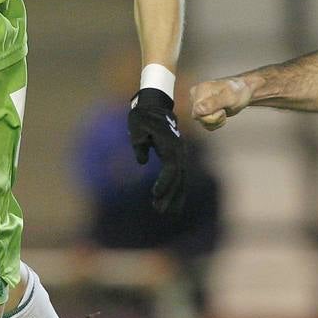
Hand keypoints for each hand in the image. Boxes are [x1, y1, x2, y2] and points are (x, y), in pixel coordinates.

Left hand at [128, 88, 185, 213]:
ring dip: (175, 195)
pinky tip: (174, 201)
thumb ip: (139, 144)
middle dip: (170, 195)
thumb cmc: (143, 117)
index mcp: (170, 145)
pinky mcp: (178, 156)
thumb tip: (142, 161)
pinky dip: (178, 189)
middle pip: (178, 177)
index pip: (171, 169)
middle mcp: (179, 151)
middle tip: (159, 210)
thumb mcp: (136, 128)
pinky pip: (180, 175)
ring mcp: (180, 154)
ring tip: (168, 212)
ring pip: (181, 178)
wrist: (155, 105)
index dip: (164, 183)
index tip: (154, 195)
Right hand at [189, 77, 251, 130]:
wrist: (243, 92)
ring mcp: (199, 103)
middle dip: (215, 118)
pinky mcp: (203, 110)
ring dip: (216, 120)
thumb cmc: (238, 91)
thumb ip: (214, 103)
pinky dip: (216, 122)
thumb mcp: (229, 97)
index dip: (212, 115)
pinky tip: (221, 113)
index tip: (222, 108)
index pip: (198, 112)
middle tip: (224, 109)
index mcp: (200, 89)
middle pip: (199, 118)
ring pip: (202, 122)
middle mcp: (196, 96)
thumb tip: (198, 109)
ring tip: (223, 110)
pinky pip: (206, 124)